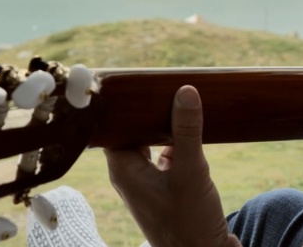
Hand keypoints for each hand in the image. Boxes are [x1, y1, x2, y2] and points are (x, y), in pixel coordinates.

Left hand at [105, 86, 239, 246]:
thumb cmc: (189, 222)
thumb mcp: (191, 171)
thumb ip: (187, 131)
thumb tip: (185, 91)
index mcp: (123, 169)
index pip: (111, 126)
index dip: (120, 104)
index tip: (134, 80)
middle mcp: (130, 174)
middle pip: (130, 129)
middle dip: (147, 109)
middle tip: (162, 82)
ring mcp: (147, 180)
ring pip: (148, 140)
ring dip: (162, 124)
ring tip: (177, 97)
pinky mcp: (165, 186)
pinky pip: (163, 153)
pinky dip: (174, 140)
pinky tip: (190, 127)